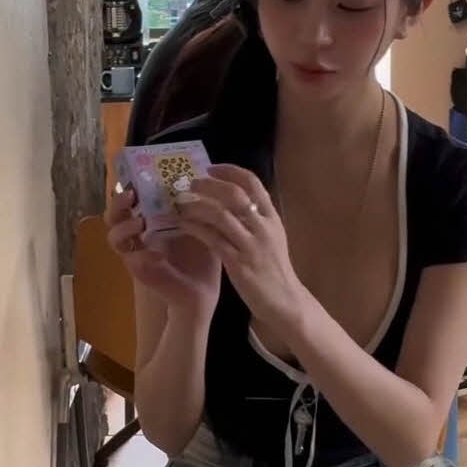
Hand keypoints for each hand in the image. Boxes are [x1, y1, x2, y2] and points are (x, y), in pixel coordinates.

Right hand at [105, 187, 220, 310]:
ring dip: (123, 226)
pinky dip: (140, 255)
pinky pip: (129, 258)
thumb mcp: (204, 224)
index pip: (133, 195)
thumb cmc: (203, 253)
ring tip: (140, 222)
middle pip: (116, 211)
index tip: (141, 173)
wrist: (202, 289)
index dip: (131, 184)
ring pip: (114, 234)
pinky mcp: (138, 268)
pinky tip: (156, 255)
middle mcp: (140, 230)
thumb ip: (198, 204)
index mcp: (154, 216)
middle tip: (131, 193)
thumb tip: (201, 176)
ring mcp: (136, 250)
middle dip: (118, 200)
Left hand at [175, 164, 304, 331]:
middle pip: (234, 194)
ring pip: (220, 214)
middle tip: (191, 183)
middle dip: (209, 185)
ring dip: (197, 205)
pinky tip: (184, 223)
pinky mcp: (238, 263)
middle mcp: (263, 227)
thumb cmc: (274, 267)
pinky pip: (212, 238)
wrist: (284, 300)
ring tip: (182, 202)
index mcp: (272, 217)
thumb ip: (257, 216)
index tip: (211, 167)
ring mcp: (251, 245)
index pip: (252, 182)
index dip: (230, 171)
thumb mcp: (272, 236)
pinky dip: (195, 227)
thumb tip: (235, 195)